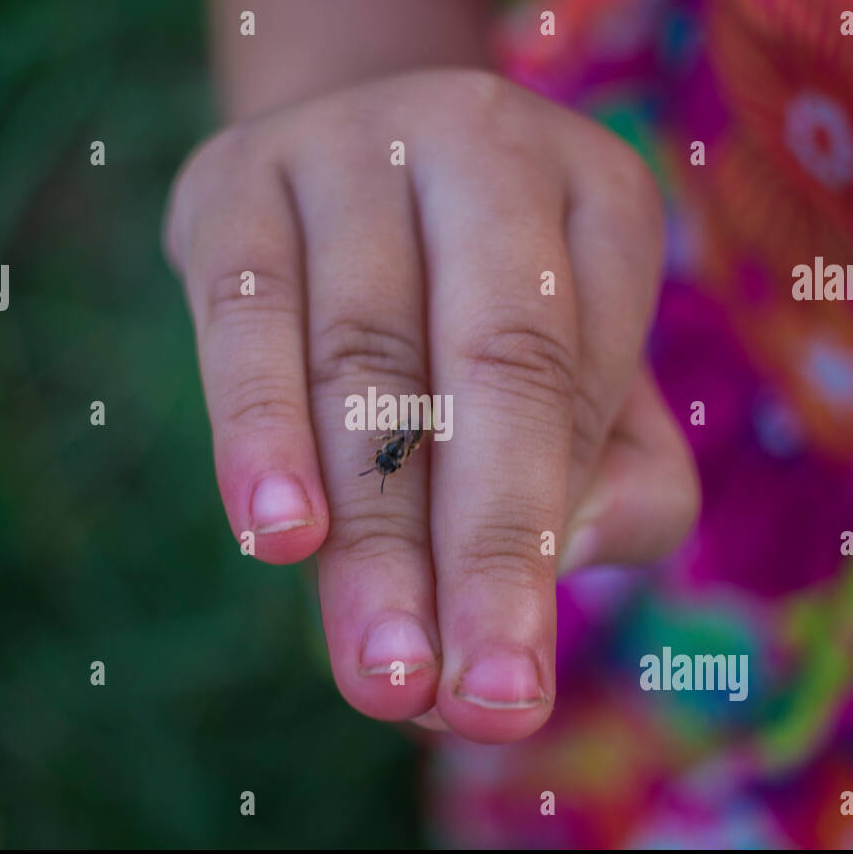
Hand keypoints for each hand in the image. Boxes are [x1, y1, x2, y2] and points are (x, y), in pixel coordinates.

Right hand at [163, 69, 698, 742]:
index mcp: (595, 197)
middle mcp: (484, 148)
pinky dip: (258, 429)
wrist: (352, 162)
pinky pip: (243, 311)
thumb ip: (618, 476)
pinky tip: (276, 538)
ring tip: (380, 670)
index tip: (512, 687)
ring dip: (371, 533)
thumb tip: (558, 560)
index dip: (541, 539)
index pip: (576, 382)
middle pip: (489, 370)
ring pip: (363, 360)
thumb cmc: (482, 298)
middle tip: (471, 705)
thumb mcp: (581, 369)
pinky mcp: (234, 181)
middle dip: (479, 552)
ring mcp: (351, 150)